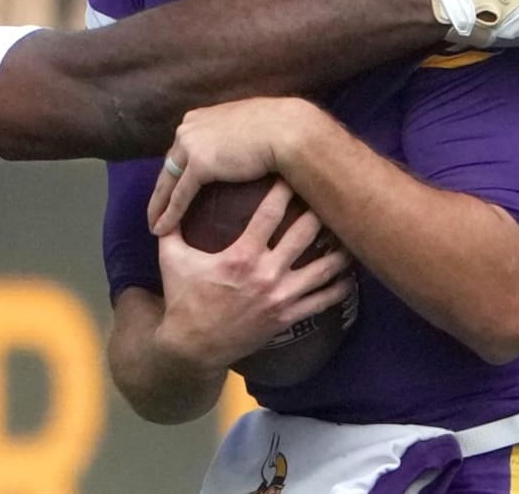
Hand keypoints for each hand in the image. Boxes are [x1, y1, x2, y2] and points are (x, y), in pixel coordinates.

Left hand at [149, 97, 319, 235]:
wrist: (288, 128)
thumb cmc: (278, 127)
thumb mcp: (245, 125)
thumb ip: (232, 135)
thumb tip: (238, 147)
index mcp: (198, 118)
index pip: (179, 150)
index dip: (175, 171)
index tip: (169, 187)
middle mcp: (188, 128)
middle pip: (169, 166)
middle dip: (161, 190)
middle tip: (154, 211)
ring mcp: (191, 145)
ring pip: (168, 182)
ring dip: (158, 206)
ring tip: (154, 225)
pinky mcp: (199, 164)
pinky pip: (179, 195)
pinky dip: (169, 214)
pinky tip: (162, 229)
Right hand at [154, 178, 353, 370]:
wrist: (193, 346)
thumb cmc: (182, 298)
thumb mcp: (171, 258)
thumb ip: (172, 228)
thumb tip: (167, 200)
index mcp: (240, 256)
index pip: (269, 214)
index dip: (283, 190)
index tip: (293, 172)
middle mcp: (266, 274)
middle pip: (305, 234)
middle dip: (318, 210)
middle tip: (330, 192)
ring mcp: (281, 297)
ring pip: (324, 268)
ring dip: (339, 247)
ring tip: (350, 228)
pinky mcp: (288, 316)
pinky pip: (324, 300)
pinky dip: (341, 284)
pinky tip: (351, 271)